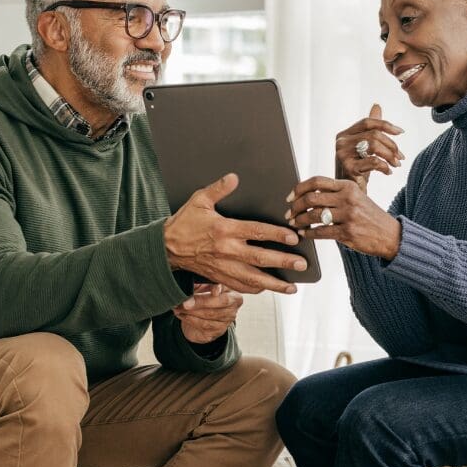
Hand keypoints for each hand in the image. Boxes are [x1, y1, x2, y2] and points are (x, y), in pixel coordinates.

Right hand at [164, 173, 306, 294]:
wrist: (165, 248)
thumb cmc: (183, 224)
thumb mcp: (199, 200)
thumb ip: (218, 189)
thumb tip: (234, 177)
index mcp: (224, 229)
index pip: (257, 232)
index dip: (277, 235)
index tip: (294, 238)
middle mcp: (226, 250)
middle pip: (260, 258)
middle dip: (283, 262)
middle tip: (301, 264)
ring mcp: (223, 267)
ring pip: (253, 278)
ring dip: (274, 284)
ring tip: (291, 287)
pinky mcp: (219, 277)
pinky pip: (241, 286)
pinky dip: (256, 289)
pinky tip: (268, 289)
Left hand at [174, 283, 242, 343]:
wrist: (200, 319)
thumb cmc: (203, 298)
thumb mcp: (203, 287)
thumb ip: (201, 283)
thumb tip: (194, 283)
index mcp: (233, 293)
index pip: (227, 288)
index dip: (219, 288)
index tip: (212, 291)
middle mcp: (233, 308)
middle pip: (221, 303)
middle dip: (201, 302)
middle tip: (186, 302)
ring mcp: (226, 321)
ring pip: (210, 315)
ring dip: (191, 312)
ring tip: (178, 307)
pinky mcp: (217, 332)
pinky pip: (203, 325)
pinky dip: (189, 319)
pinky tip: (181, 314)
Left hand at [286, 176, 401, 259]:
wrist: (391, 235)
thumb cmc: (370, 216)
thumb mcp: (357, 198)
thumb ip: (336, 194)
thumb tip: (308, 195)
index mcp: (348, 186)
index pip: (317, 181)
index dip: (299, 188)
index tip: (290, 196)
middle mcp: (348, 198)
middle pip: (311, 198)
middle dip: (296, 206)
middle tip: (289, 213)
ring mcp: (348, 215)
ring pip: (314, 216)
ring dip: (300, 221)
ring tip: (295, 224)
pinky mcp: (348, 233)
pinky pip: (321, 232)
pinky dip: (309, 234)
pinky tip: (304, 235)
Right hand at [335, 104, 404, 191]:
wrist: (348, 192)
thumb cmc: (357, 169)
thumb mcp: (364, 147)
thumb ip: (370, 128)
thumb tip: (376, 106)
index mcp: (344, 134)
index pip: (367, 122)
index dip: (386, 125)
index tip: (401, 132)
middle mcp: (341, 142)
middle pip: (373, 134)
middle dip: (391, 145)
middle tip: (401, 157)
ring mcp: (342, 154)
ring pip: (374, 146)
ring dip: (390, 155)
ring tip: (396, 164)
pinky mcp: (348, 168)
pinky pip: (373, 162)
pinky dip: (384, 166)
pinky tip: (388, 172)